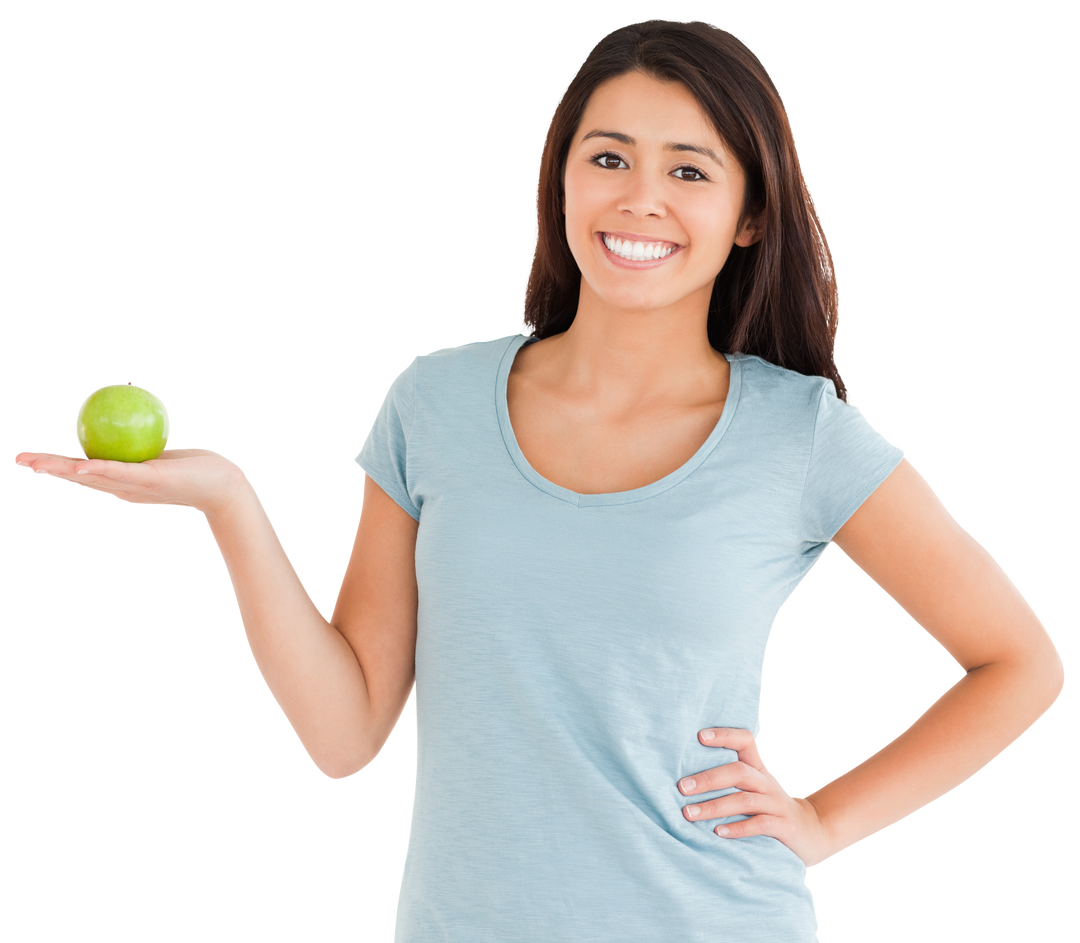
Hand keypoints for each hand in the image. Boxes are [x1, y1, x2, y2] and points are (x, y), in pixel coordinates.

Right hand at [12, 447, 246, 517]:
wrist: (224, 486)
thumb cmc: (195, 468)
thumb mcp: (160, 454)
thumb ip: (141, 442)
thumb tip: (126, 417)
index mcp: (121, 482)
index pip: (81, 472)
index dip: (54, 467)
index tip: (30, 459)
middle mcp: (122, 488)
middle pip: (76, 477)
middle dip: (45, 469)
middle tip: (17, 459)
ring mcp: (134, 487)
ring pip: (90, 476)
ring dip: (60, 470)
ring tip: (33, 463)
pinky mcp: (149, 482)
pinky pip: (119, 473)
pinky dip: (97, 468)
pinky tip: (78, 464)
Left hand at [678, 727, 833, 868]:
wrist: (814, 832)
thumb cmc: (771, 807)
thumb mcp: (756, 787)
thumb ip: (731, 778)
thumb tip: (686, 776)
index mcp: (759, 768)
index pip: (745, 741)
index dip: (725, 735)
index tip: (700, 736)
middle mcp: (768, 782)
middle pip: (738, 772)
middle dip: (708, 779)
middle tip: (681, 787)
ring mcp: (777, 804)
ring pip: (745, 800)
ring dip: (714, 806)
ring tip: (689, 814)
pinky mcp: (784, 827)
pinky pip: (760, 825)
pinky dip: (738, 828)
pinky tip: (717, 833)